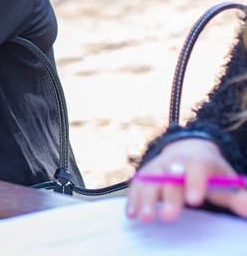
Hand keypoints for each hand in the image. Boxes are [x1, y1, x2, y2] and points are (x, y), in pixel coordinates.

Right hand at [127, 138, 246, 221]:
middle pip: (170, 177)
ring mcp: (157, 166)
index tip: (195, 201)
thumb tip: (246, 208)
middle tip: (169, 217)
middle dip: (169, 197)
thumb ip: (238, 196)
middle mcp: (175, 160)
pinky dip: (133, 199)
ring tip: (147, 217)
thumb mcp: (227, 181)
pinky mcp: (145, 174)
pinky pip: (137, 185)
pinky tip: (132, 214)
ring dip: (146, 199)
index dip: (195, 183)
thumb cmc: (210, 173)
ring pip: (149, 180)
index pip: (197, 167)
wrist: (188, 151)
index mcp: (199, 160)